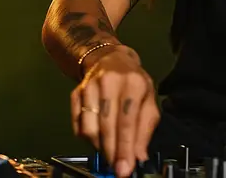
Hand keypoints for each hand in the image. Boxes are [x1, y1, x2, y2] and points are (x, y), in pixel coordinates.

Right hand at [70, 45, 158, 176]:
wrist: (110, 59)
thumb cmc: (133, 82)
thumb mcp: (149, 99)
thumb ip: (145, 129)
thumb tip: (139, 156)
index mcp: (133, 83)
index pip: (127, 121)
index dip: (125, 147)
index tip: (125, 167)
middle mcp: (109, 83)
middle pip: (107, 126)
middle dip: (112, 152)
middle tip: (117, 169)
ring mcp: (90, 87)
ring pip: (89, 127)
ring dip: (99, 147)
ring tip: (109, 153)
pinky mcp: (76, 93)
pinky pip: (77, 124)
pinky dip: (86, 138)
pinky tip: (97, 139)